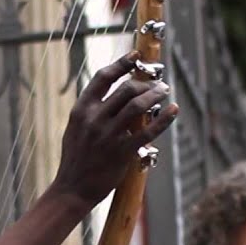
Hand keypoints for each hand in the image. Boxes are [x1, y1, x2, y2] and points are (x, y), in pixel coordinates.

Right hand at [51, 52, 177, 206]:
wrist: (72, 189)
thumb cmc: (76, 159)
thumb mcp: (76, 129)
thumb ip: (92, 111)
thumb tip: (114, 93)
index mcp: (81, 110)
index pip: (103, 78)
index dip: (122, 63)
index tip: (136, 55)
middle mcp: (93, 119)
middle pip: (125, 89)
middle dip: (146, 83)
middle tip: (158, 83)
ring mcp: (108, 135)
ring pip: (137, 105)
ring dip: (155, 95)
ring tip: (164, 92)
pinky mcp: (121, 152)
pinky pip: (148, 131)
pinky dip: (164, 119)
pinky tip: (173, 110)